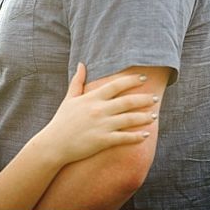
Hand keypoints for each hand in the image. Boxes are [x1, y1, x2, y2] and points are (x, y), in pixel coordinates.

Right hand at [38, 63, 157, 165]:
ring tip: (154, 116)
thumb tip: (82, 64)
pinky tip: (145, 135)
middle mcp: (99, 110)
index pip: (116, 85)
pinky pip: (124, 137)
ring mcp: (101, 125)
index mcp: (92, 98)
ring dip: (144, 117)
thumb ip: (78, 81)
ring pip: (129, 119)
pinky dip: (137, 136)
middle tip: (156, 98)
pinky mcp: (102, 141)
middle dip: (144, 99)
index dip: (132, 80)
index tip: (144, 78)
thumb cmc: (61, 121)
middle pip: (128, 101)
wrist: (53, 145)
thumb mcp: (69, 99)